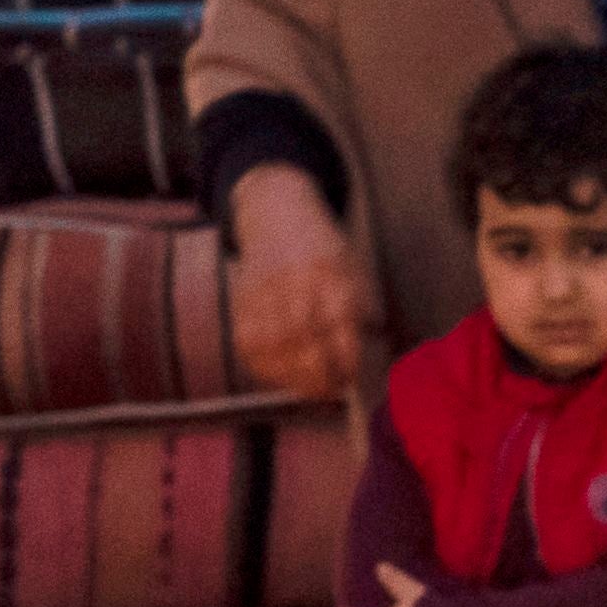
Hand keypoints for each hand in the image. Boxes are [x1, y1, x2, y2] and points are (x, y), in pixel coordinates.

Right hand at [227, 166, 383, 401]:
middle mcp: (294, 281)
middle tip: (332, 390)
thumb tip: (365, 350)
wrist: (277, 216)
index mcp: (329, 271)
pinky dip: (264, 367)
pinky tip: (281, 375)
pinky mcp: (241, 303)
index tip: (351, 375)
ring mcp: (264, 292)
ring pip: (273, 345)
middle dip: (319, 372)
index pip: (339, 322)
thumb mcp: (352, 265)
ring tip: (309, 389)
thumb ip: (361, 304)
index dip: (345, 355)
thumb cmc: (322, 249)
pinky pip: (248, 344)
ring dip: (292, 376)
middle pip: (303, 336)